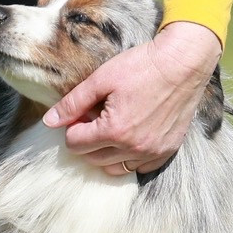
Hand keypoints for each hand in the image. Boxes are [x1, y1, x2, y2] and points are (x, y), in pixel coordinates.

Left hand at [42, 22, 222, 175]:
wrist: (183, 64)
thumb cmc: (142, 66)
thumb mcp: (101, 79)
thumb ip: (73, 103)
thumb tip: (49, 121)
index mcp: (113, 130)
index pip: (75, 144)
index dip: (73, 127)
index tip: (82, 113)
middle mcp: (133, 148)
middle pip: (92, 158)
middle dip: (88, 140)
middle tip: (96, 118)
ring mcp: (152, 152)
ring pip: (115, 168)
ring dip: (107, 153)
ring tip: (112, 128)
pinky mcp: (167, 152)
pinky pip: (139, 168)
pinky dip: (130, 158)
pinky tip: (131, 137)